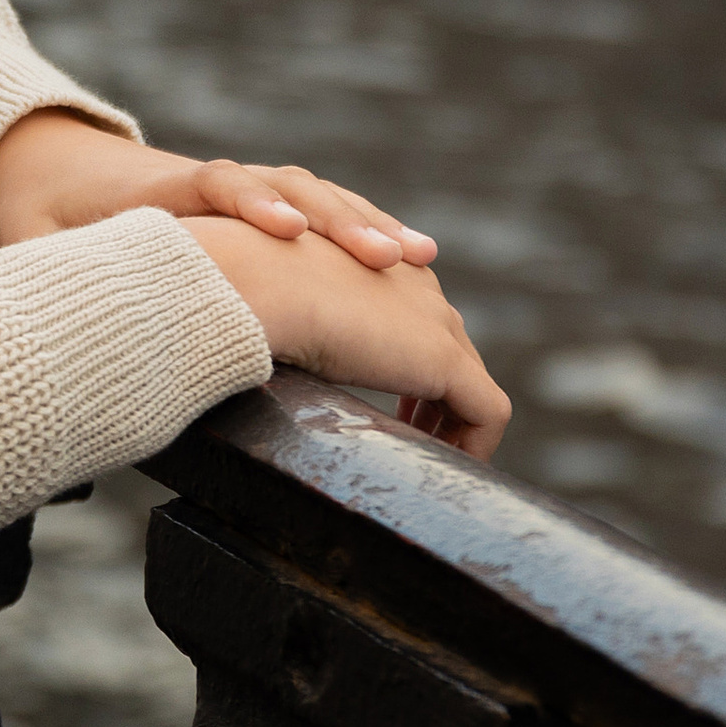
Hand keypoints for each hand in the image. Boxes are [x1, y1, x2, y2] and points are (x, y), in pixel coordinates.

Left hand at [0, 113, 436, 271]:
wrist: (52, 154)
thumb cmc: (41, 209)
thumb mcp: (27, 238)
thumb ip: (36, 267)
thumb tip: (24, 302)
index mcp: (155, 191)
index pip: (210, 186)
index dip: (248, 203)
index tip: (284, 228)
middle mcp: (212, 181)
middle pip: (283, 186)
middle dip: (335, 218)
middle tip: (387, 256)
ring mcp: (243, 186)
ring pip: (316, 194)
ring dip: (366, 223)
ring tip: (420, 262)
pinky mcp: (261, 201)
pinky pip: (325, 208)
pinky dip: (367, 227)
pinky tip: (416, 262)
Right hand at [180, 217, 510, 457]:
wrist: (254, 279)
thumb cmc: (239, 285)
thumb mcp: (272, 299)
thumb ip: (290, 318)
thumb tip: (268, 352)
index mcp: (374, 259)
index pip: (413, 313)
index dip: (404, 362)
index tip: (389, 405)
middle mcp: (413, 280)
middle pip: (450, 344)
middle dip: (436, 395)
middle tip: (412, 436)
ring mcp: (435, 319)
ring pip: (471, 381)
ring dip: (453, 424)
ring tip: (428, 457)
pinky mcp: (444, 359)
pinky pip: (486, 411)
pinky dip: (473, 444)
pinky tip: (441, 467)